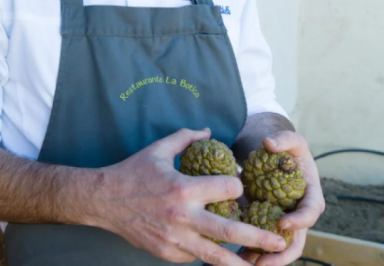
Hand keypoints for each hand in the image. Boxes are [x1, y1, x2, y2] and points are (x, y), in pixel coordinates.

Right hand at [87, 128, 288, 265]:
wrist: (103, 200)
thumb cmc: (133, 172)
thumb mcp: (159, 149)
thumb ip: (186, 137)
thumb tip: (210, 131)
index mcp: (183, 188)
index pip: (227, 190)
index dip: (237, 187)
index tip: (239, 188)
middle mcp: (182, 216)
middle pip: (229, 231)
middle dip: (258, 237)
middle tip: (279, 243)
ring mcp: (174, 238)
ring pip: (214, 256)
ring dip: (240, 263)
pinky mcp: (167, 253)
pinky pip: (194, 257)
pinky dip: (205, 255)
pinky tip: (216, 253)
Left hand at [240, 131, 324, 265]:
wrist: (274, 156)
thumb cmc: (285, 148)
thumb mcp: (290, 139)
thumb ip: (284, 139)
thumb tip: (269, 144)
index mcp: (310, 195)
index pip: (311, 212)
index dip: (299, 220)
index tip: (282, 222)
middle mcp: (298, 214)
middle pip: (295, 241)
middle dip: (281, 254)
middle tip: (264, 262)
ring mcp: (282, 221)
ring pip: (277, 247)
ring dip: (263, 259)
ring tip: (244, 264)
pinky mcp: (266, 224)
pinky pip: (260, 241)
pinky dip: (249, 250)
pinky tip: (231, 258)